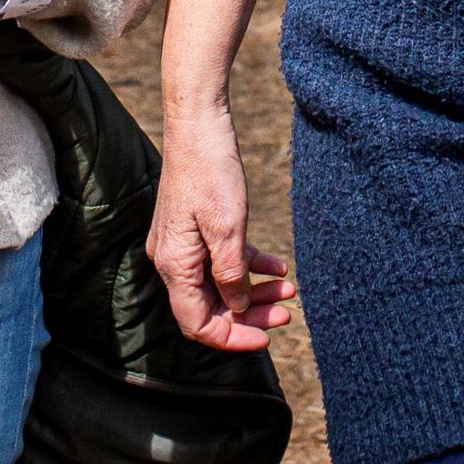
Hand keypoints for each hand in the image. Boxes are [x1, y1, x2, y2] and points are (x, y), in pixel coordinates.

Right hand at [146, 108, 294, 349]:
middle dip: (250, 315)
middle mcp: (173, 261)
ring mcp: (184, 245)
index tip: (266, 339)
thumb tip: (238, 308)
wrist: (199, 125)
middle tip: (286, 314)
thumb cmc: (210, 172)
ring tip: (290, 289)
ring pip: (219, 285)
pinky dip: (248, 266)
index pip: (197, 324)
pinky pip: (222, 260)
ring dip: (254, 291)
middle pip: (211, 307)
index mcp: (175, 266)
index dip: (231, 337)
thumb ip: (231, 275)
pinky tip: (278, 266)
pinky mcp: (195, 229)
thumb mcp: (228, 228)